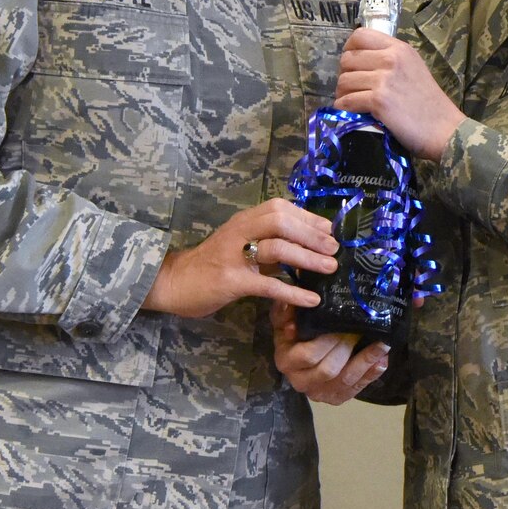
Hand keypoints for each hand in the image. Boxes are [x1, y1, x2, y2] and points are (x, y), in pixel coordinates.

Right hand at [143, 197, 337, 318]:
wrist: (173, 283)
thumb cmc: (210, 265)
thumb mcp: (239, 244)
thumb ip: (266, 240)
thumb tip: (305, 243)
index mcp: (244, 221)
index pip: (280, 208)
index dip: (308, 217)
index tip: (330, 230)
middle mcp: (239, 231)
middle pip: (281, 221)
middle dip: (312, 233)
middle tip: (334, 249)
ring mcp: (233, 255)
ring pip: (277, 248)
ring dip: (307, 258)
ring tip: (330, 269)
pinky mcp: (231, 281)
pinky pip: (268, 285)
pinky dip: (293, 292)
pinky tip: (311, 300)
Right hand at [270, 302, 389, 403]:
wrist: (296, 358)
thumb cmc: (293, 335)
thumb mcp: (284, 321)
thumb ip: (285, 313)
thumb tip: (289, 303)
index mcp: (286, 362)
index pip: (308, 355)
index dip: (327, 341)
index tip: (342, 324)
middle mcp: (300, 381)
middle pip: (329, 369)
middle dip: (348, 348)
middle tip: (362, 328)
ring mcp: (319, 393)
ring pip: (346, 380)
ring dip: (366, 361)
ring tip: (382, 344)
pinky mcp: (335, 397)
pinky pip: (356, 388)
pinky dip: (371, 373)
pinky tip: (382, 359)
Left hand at [334, 27, 465, 160]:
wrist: (444, 129)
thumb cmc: (430, 103)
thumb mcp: (414, 68)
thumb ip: (391, 60)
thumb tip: (361, 63)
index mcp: (400, 48)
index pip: (361, 35)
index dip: (349, 48)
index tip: (352, 63)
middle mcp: (391, 59)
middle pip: (348, 59)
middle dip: (345, 74)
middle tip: (352, 87)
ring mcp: (384, 79)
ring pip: (344, 80)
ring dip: (343, 93)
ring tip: (351, 101)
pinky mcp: (378, 100)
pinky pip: (347, 100)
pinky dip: (344, 108)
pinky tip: (351, 112)